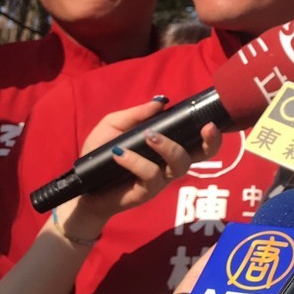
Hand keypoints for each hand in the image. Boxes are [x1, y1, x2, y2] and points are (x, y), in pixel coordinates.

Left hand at [66, 98, 221, 232]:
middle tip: (206, 128)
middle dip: (210, 142)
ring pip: (180, 164)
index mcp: (169, 145)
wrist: (81, 186)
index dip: (211, 132)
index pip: (198, 139)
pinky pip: (150, 175)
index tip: (211, 120)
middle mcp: (171, 162)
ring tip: (150, 136)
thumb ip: (136, 114)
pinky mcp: (147, 192)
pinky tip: (120, 154)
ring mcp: (161, 178)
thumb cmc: (102, 153)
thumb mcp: (114, 126)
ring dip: (169, 147)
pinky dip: (136, 161)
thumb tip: (161, 102)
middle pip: (203, 155)